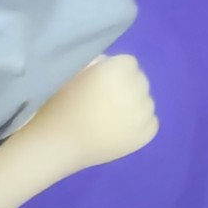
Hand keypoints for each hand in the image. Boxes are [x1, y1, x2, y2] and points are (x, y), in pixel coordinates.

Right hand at [39, 55, 158, 169]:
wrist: (57, 145)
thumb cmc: (57, 105)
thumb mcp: (71, 72)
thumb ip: (94, 63)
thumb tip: (108, 63)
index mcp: (114, 72)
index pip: (129, 63)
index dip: (115, 70)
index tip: (101, 82)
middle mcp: (133, 90)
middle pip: (141, 80)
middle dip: (127, 86)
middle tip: (106, 99)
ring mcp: (142, 115)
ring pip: (147, 101)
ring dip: (134, 105)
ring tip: (112, 116)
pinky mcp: (145, 136)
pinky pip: (151, 122)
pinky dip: (139, 124)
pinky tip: (119, 129)